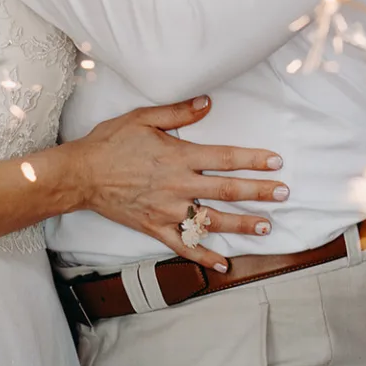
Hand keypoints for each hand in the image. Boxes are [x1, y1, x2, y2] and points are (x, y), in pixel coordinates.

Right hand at [72, 95, 287, 272]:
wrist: (81, 175)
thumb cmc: (111, 142)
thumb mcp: (143, 117)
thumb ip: (178, 112)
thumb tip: (208, 102)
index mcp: (178, 156)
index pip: (225, 158)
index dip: (253, 160)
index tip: (275, 162)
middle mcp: (178, 185)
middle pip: (227, 190)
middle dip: (259, 192)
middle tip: (284, 194)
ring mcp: (168, 210)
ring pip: (212, 221)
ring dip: (242, 224)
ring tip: (267, 226)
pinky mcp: (155, 228)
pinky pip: (184, 246)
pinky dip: (204, 255)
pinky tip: (223, 263)